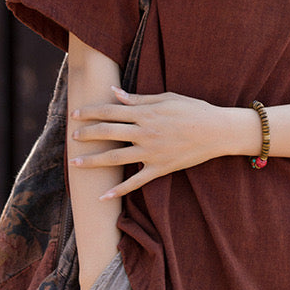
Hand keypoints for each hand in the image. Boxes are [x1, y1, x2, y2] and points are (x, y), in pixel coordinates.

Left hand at [69, 87, 235, 198]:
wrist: (217, 131)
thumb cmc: (194, 110)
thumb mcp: (167, 98)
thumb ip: (139, 98)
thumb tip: (115, 93)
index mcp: (145, 113)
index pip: (110, 110)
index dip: (90, 112)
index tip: (76, 114)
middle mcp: (144, 132)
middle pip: (107, 132)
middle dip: (86, 134)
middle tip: (72, 137)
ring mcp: (151, 152)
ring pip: (115, 157)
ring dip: (93, 161)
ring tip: (75, 164)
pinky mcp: (159, 168)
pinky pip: (135, 181)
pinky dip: (118, 190)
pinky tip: (102, 196)